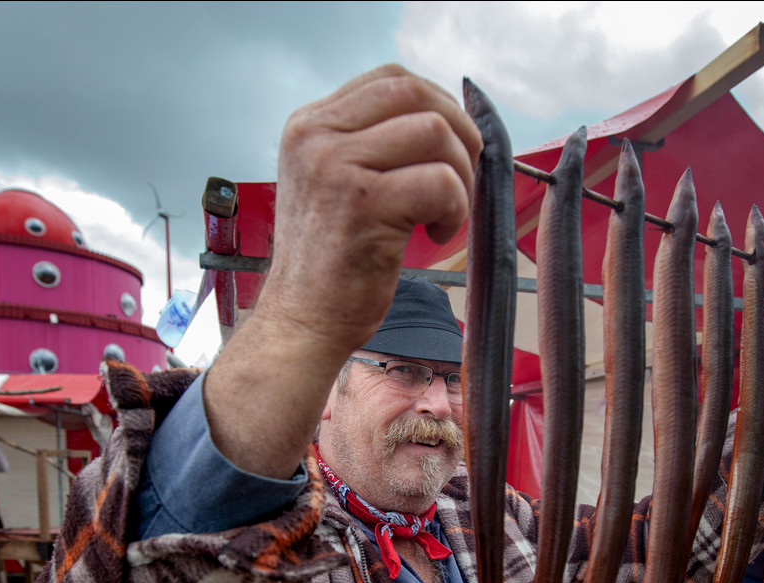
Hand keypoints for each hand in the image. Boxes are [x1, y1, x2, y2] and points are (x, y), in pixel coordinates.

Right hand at [260, 63, 481, 355]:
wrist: (302, 321)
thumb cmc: (330, 262)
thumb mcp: (333, 184)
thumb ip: (368, 146)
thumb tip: (439, 121)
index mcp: (308, 126)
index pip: (389, 79)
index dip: (436, 103)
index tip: (450, 143)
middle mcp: (316, 138)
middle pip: (414, 93)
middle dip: (456, 131)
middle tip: (461, 176)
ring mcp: (336, 167)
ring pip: (434, 132)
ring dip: (459, 174)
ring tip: (443, 213)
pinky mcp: (364, 204)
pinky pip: (441, 181)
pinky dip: (455, 208)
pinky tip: (434, 234)